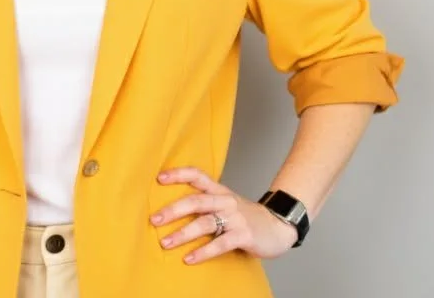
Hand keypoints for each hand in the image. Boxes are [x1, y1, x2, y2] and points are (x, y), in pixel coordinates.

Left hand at [150, 166, 297, 263]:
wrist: (278, 226)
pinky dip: (203, 252)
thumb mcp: (226, 203)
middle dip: (173, 210)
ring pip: (205, 222)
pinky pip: (220, 244)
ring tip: (165, 242)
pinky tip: (189, 258)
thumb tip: (172, 208)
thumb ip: (206, 202)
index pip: (197, 175)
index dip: (178, 174)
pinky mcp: (244, 235)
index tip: (159, 178)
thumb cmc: (245, 216)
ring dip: (182, 233)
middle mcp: (225, 201)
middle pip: (196, 200)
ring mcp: (235, 217)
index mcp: (219, 191)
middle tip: (154, 219)